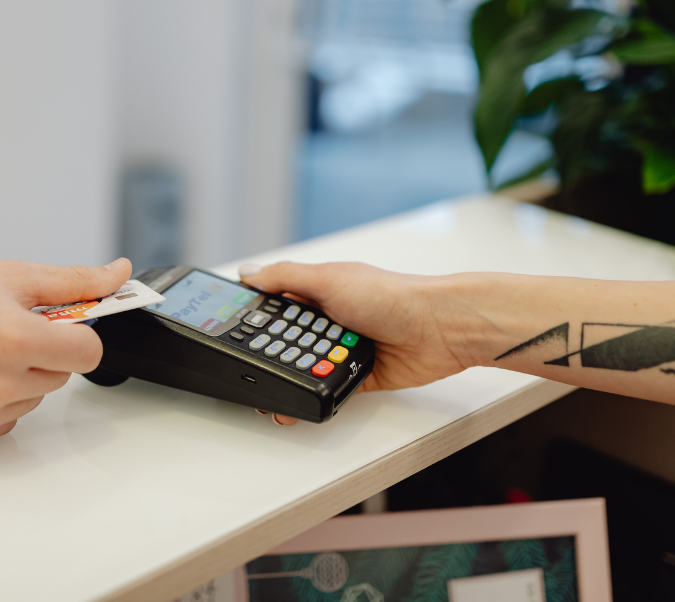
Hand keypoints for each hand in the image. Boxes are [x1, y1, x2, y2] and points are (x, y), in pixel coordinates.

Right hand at [0, 252, 130, 452]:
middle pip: (60, 377)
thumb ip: (74, 281)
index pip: (89, 353)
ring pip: (31, 400)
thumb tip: (119, 274)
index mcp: (15, 339)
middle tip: (3, 331)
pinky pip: (1, 423)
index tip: (58, 325)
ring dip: (18, 379)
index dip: (77, 335)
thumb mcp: (12, 276)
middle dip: (43, 353)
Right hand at [239, 262, 493, 423]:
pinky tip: (302, 402)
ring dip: (294, 378)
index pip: (278, 303)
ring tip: (273, 393)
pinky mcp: (359, 375)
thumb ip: (285, 278)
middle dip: (273, 355)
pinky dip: (316, 396)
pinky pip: (329, 389)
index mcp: (320, 291)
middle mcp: (331, 318)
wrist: (439, 329)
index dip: (257, 318)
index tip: (235, 333)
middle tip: (253, 370)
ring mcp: (344, 348)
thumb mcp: (329, 279)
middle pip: (289, 341)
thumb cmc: (393, 295)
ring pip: (307, 368)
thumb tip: (248, 272)